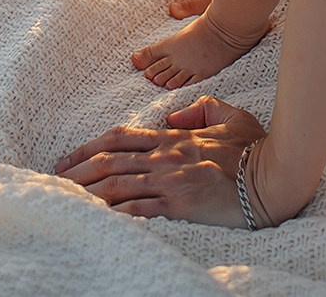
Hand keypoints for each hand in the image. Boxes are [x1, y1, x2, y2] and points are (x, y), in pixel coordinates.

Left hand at [54, 97, 264, 221]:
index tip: (69, 157)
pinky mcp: (180, 203)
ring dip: (87, 189)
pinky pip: (139, 208)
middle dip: (77, 169)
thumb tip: (174, 118)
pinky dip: (114, 211)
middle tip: (54, 180)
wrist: (271, 176)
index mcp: (173, 137)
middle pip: (110, 159)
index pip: (121, 138)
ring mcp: (171, 179)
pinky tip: (96, 216)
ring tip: (65, 198)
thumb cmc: (253, 148)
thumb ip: (200, 109)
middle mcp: (166, 156)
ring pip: (117, 182)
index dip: (90, 146)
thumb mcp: (228, 116)